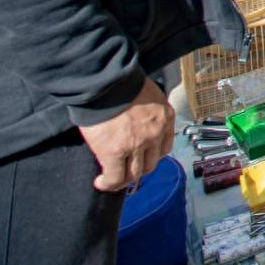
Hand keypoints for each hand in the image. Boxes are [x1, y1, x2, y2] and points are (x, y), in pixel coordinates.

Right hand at [78, 78, 174, 192]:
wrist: (106, 80)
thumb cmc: (121, 82)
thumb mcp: (146, 94)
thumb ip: (146, 111)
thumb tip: (134, 122)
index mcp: (165, 117)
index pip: (165, 146)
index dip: (152, 155)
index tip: (142, 158)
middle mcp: (155, 133)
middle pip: (151, 163)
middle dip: (138, 169)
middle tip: (126, 170)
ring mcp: (137, 144)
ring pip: (134, 174)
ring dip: (123, 179)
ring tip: (112, 179)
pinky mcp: (115, 151)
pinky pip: (114, 177)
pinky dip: (108, 183)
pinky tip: (100, 182)